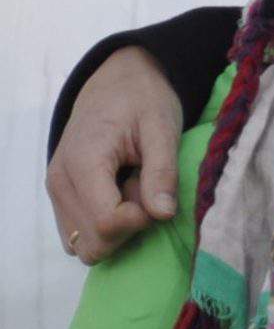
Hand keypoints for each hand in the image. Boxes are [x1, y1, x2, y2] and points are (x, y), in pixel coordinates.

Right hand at [46, 46, 182, 264]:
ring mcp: (56, 194)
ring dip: (118, 230)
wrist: (115, 83)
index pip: (107, 223)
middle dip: (129, 227)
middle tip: (144, 188)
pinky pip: (82, 235)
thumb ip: (162, 171)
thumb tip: (163, 214)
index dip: (140, 219)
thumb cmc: (142, 100)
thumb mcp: (162, 127)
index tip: (155, 192)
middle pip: (94, 243)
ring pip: (86, 246)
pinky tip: (122, 196)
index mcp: (83, 163)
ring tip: (133, 189)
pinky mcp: (62, 199)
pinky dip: (106, 228)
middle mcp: (59, 183)